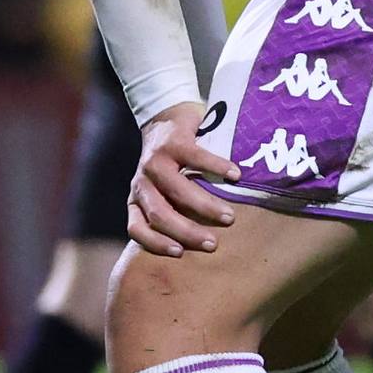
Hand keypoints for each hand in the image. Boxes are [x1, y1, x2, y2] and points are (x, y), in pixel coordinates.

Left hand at [128, 101, 240, 257]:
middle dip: (187, 231)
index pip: (137, 229)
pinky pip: (196, 158)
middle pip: (160, 214)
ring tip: (229, 217)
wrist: (165, 119)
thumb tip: (199, 247)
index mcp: (137, 199)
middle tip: (212, 244)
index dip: (155, 243)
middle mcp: (142, 182)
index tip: (180, 253)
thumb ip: (171, 214)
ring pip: (177, 189)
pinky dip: (217, 168)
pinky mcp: (174, 141)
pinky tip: (235, 176)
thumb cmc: (170, 167)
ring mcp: (156, 161)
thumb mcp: (161, 193)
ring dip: (204, 206)